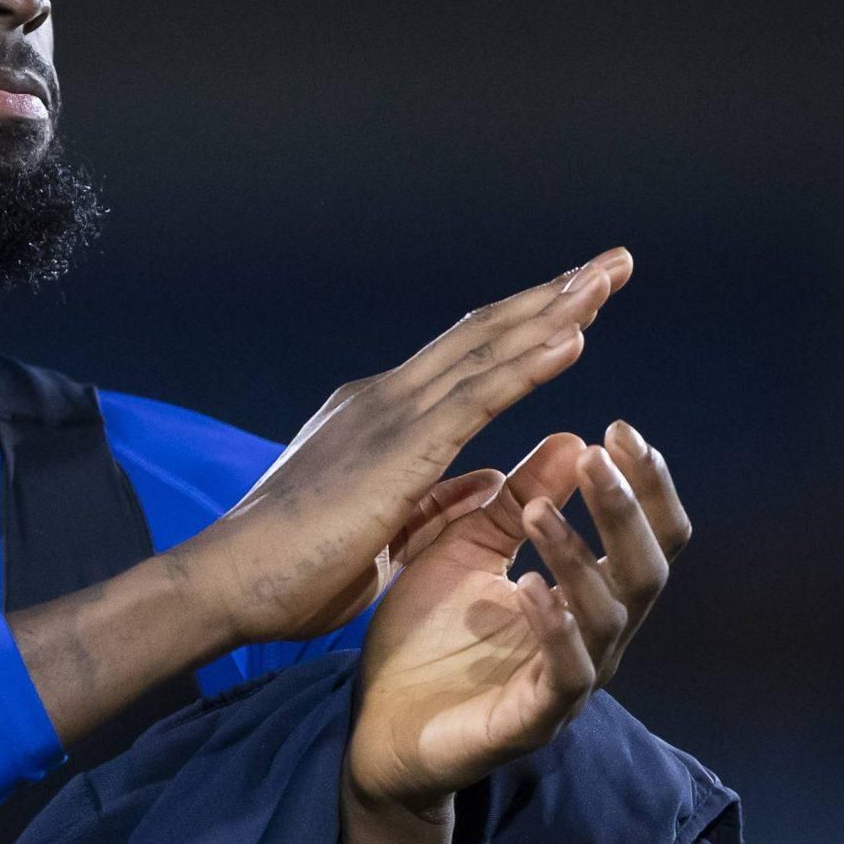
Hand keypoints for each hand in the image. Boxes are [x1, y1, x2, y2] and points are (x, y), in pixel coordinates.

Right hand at [172, 249, 632, 647]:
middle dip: (554, 295)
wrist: (231, 581)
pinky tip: (575, 338)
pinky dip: (529, 362)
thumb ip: (438, 499)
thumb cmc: (295, 570)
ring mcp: (391, 414)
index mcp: (381, 417)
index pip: (469, 358)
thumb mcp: (388, 530)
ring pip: (488, 347)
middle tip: (612, 262)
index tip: (581, 304)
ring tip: (608, 275)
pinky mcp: (398, 446)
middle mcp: (387, 398)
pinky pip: (478, 395)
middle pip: (486, 332)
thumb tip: (490, 479)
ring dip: (555, 310)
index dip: (527, 327)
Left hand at [344, 420, 689, 812]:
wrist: (375, 723)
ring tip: (541, 512)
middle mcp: (593, 638)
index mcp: (584, 595)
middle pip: (648, 571)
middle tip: (601, 455)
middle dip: (629, 509)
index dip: (643, 484)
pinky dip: (554, 627)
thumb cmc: (426, 637)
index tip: (618, 428)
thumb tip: (573, 439)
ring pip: (610, 617)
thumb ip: (518, 502)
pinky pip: (565, 674)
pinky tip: (531, 587)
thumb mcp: (468, 551)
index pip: (644, 535)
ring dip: (580, 556)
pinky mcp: (532, 720)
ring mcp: (567, 682)